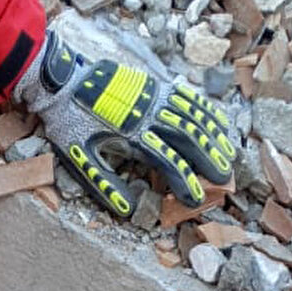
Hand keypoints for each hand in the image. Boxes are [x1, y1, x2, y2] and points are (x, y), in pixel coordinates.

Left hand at [14, 31, 235, 218]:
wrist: (62, 81)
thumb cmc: (69, 124)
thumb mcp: (80, 157)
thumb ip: (106, 184)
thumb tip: (130, 209)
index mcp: (132, 135)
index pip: (167, 161)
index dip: (184, 181)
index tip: (196, 199)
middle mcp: (148, 113)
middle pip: (188, 137)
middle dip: (208, 158)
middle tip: (224, 178)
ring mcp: (153, 96)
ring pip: (192, 115)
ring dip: (213, 135)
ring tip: (229, 153)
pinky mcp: (153, 85)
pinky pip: (186, 97)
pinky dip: (205, 110)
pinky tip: (219, 121)